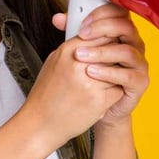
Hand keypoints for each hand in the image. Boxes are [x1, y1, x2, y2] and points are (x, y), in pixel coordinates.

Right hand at [21, 34, 123, 149]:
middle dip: (114, 57)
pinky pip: (118, 90)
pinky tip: (101, 96)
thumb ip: (74, 49)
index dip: (108, 40)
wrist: (40, 124)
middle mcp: (79, 64)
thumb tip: (93, 38)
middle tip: (112, 64)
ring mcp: (90, 83)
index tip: (110, 45)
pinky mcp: (98, 101)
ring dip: (115, 76)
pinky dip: (113, 93)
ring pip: (118, 70)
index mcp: (68, 51)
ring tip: (104, 82)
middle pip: (111, 50)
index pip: (100, 34)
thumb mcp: (54, 63)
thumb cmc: (46, 95)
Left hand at [53, 4, 149, 126]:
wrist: (92, 106)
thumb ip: (73, 33)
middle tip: (81, 35)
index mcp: (121, 31)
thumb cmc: (87, 75)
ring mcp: (139, 62)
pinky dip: (109, 73)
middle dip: (101, 28)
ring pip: (126, 51)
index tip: (81, 23)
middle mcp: (134, 43)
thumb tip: (57, 18)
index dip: (101, 13)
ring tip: (81, 56)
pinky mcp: (140, 82)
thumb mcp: (79, 50)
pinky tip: (91, 72)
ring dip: (102, 52)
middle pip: (125, 26)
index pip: (118, 12)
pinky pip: (128, 75)